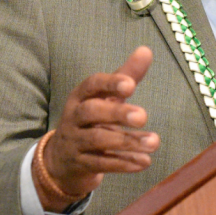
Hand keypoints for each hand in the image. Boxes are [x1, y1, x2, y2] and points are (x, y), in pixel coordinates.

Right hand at [34, 46, 159, 210]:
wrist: (61, 159)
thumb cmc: (92, 120)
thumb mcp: (106, 97)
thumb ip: (126, 75)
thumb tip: (146, 50)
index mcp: (81, 96)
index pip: (91, 85)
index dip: (110, 83)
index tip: (131, 84)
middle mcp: (74, 117)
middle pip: (91, 112)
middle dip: (117, 113)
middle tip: (143, 116)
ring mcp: (75, 141)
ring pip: (97, 140)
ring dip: (127, 141)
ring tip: (154, 142)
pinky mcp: (80, 164)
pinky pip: (101, 164)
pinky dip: (123, 163)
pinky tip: (144, 162)